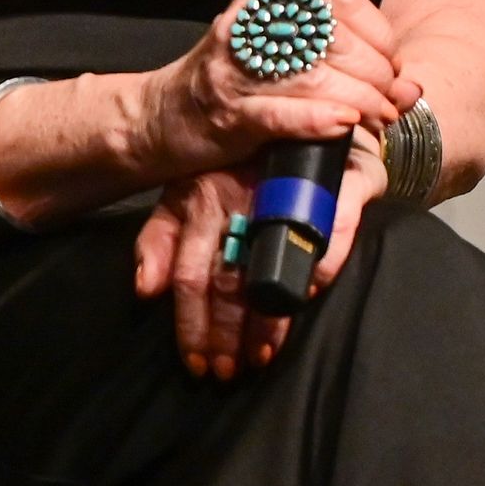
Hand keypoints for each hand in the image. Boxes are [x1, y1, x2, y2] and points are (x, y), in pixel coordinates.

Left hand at [133, 135, 391, 378]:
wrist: (310, 114)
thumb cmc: (244, 162)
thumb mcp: (187, 193)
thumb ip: (159, 239)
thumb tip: (143, 290)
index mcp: (200, 199)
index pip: (188, 271)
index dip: (190, 321)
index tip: (196, 362)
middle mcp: (240, 196)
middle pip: (227, 277)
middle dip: (225, 332)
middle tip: (228, 371)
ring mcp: (288, 189)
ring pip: (271, 263)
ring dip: (266, 319)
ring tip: (262, 357)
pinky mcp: (341, 183)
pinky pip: (331, 230)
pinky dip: (319, 266)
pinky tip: (308, 296)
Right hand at [142, 0, 415, 179]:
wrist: (160, 118)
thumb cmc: (233, 87)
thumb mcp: (281, 58)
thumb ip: (339, 63)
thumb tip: (409, 84)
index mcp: (264, 1)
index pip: (339, 1)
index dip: (379, 35)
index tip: (393, 66)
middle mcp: (248, 26)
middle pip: (333, 41)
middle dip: (376, 76)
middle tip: (390, 104)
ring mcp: (234, 69)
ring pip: (314, 77)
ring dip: (359, 102)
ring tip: (377, 120)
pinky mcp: (227, 112)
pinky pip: (281, 113)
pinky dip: (318, 119)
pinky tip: (343, 125)